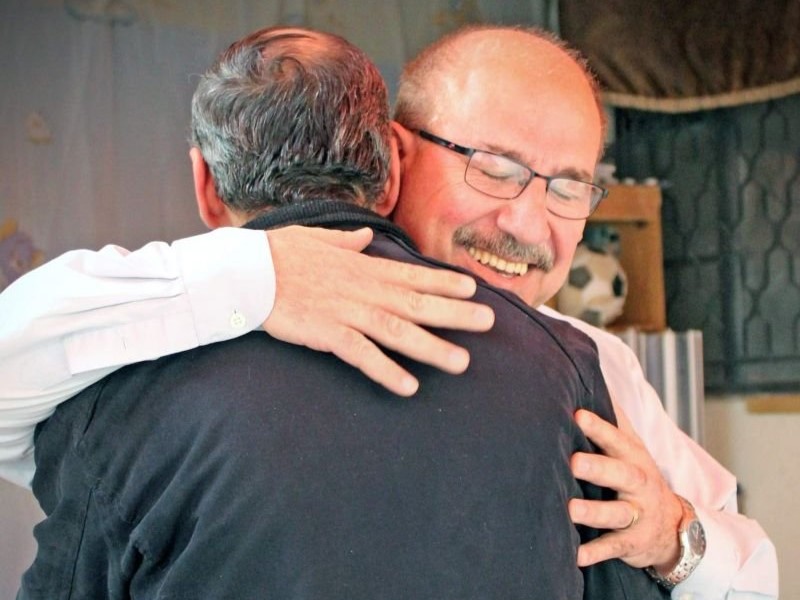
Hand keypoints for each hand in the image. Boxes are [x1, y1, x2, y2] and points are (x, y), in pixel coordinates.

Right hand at [263, 226, 494, 396]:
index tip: (474, 288)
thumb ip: (347, 242)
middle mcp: (363, 289)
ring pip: (399, 331)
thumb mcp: (317, 239)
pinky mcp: (327, 333)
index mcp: (363, 267)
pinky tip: (410, 386)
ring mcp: (347, 311)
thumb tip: (365, 237)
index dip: (445, 281)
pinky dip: (387, 371)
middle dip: (455, 313)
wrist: (246, 271)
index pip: (412, 275)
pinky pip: (363, 355)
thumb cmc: (279, 254)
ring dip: (432, 348)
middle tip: (489, 322)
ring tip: (462, 362)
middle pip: (417, 303)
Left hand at [568, 407, 683, 569]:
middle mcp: (639, 486)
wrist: (675, 528)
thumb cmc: (640, 478)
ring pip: (616, 513)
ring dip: (593, 512)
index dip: (599, 427)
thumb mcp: (634, 449)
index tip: (577, 415)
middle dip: (598, 467)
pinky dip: (595, 553)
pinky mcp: (633, 543)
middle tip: (574, 461)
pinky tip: (575, 556)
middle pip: (621, 474)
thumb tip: (595, 380)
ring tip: (570, 509)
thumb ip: (616, 420)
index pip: (617, 440)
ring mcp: (638, 516)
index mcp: (634, 459)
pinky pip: (614, 548)